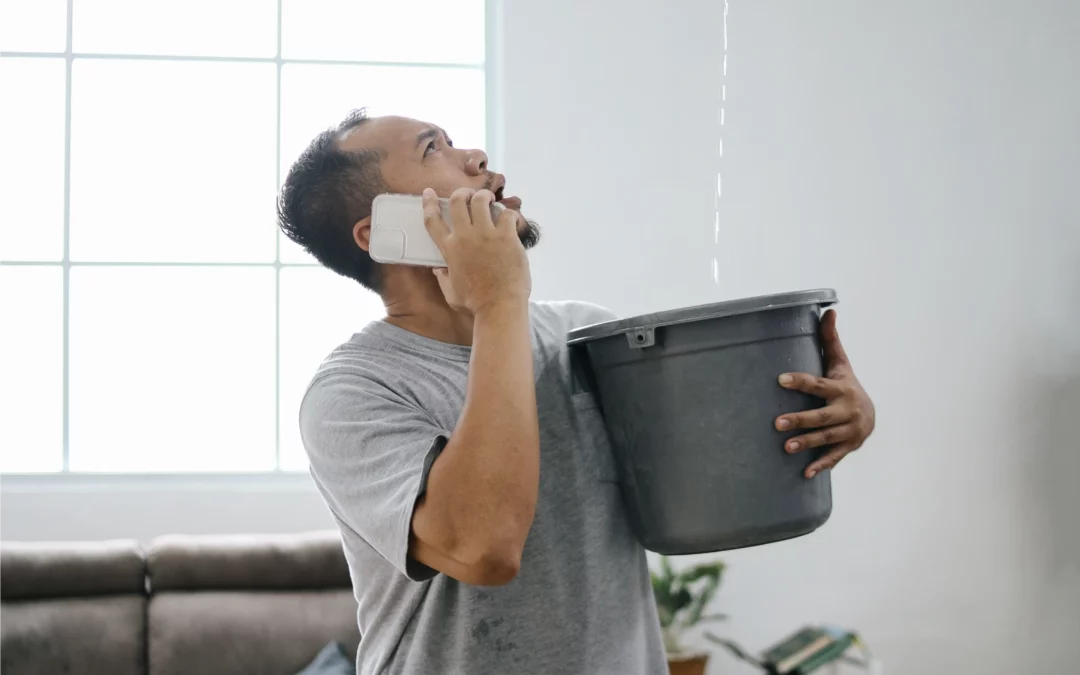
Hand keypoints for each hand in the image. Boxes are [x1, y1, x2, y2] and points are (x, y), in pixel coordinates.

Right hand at [422, 187, 530, 314]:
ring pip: (481, 200)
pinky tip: (510, 221)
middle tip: (469, 195)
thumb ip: (443, 278)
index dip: (429, 203)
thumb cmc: (475, 304)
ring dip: (484, 197)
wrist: (499, 307)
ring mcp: (487, 235)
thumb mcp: (451, 292)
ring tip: (489, 200)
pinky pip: (507, 214)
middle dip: (462, 193)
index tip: (429, 192)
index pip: (433, 220)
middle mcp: (466, 237)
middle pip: (458, 201)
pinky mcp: (507, 237)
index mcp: (450, 249)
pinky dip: (508, 214)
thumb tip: (438, 269)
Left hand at [774, 310, 874, 477]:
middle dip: (800, 419)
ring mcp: (849, 431)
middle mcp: (846, 410)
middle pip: (822, 416)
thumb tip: (829, 310)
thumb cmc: (845, 385)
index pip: (818, 384)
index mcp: (840, 388)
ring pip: (826, 438)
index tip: (779, 379)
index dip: (800, 381)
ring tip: (785, 447)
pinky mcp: (849, 447)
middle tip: (776, 423)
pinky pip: (834, 457)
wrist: (871, 416)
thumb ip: (830, 340)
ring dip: (807, 443)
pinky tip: (805, 474)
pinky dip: (821, 465)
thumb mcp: (840, 364)